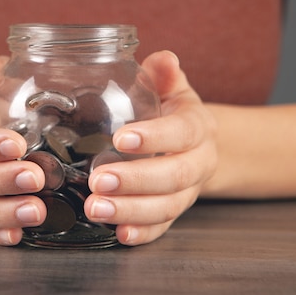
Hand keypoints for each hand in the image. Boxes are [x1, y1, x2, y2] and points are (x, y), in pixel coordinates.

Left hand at [84, 50, 217, 245]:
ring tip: (95, 209)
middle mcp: (199, 162)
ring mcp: (189, 191)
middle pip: (175, 176)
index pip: (182, 132)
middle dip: (136, 181)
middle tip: (98, 181)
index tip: (120, 139)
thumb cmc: (172, 111)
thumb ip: (164, 75)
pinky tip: (119, 235)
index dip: (155, 137)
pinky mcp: (175, 211)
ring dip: (132, 211)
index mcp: (198, 127)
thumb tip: (163, 58)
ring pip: (168, 206)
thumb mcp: (171, 89)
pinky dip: (143, 233)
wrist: (197, 144)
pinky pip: (163, 227)